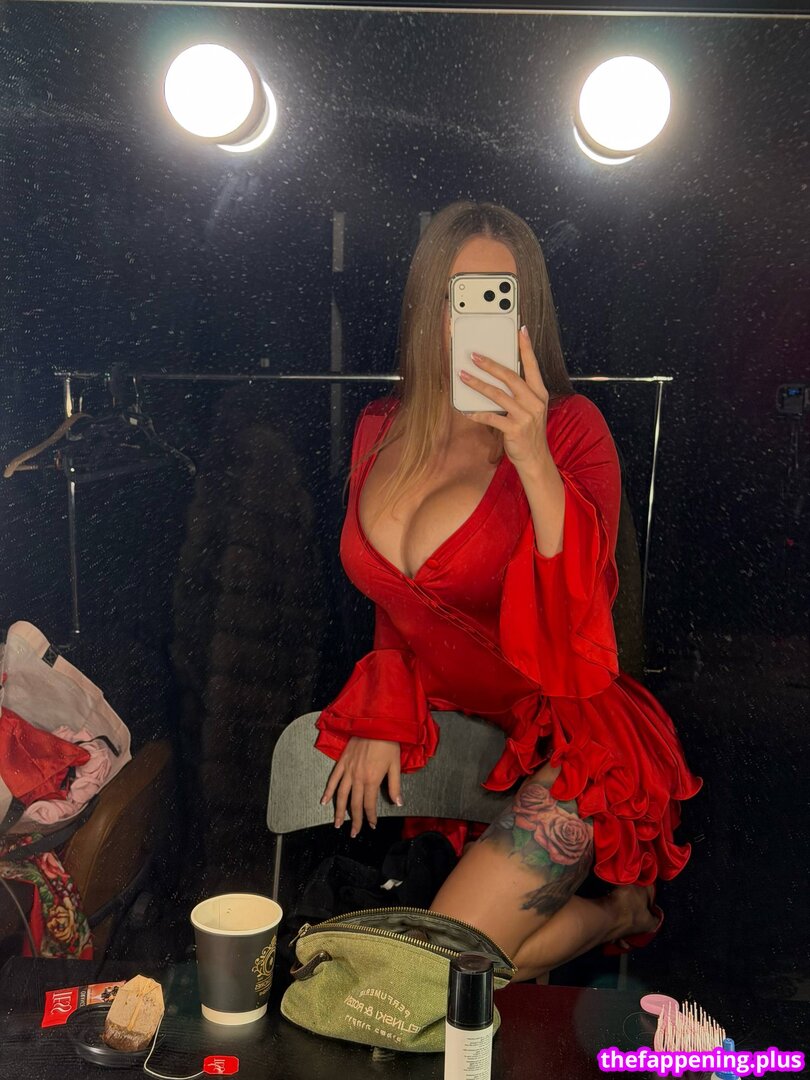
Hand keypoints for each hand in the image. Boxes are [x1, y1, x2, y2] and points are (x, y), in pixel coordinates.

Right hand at [319, 737, 402, 837]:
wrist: (376, 723)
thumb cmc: (388, 743)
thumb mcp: (396, 765)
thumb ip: (395, 786)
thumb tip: (397, 803)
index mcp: (372, 779)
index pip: (369, 804)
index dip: (370, 817)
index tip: (372, 825)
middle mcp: (358, 777)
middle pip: (355, 804)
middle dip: (354, 820)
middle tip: (353, 833)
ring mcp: (348, 770)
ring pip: (341, 795)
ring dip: (339, 811)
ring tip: (337, 824)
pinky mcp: (342, 762)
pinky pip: (333, 779)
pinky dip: (328, 791)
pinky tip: (324, 802)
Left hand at [458, 326, 550, 471]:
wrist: (535, 459)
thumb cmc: (529, 431)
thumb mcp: (530, 409)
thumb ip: (519, 393)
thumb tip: (497, 376)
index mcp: (539, 393)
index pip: (532, 365)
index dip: (526, 347)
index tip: (521, 329)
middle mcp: (534, 402)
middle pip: (510, 377)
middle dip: (490, 364)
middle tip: (474, 355)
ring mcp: (525, 416)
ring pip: (498, 395)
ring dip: (478, 384)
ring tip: (463, 376)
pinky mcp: (514, 430)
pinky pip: (492, 418)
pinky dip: (477, 413)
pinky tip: (466, 411)